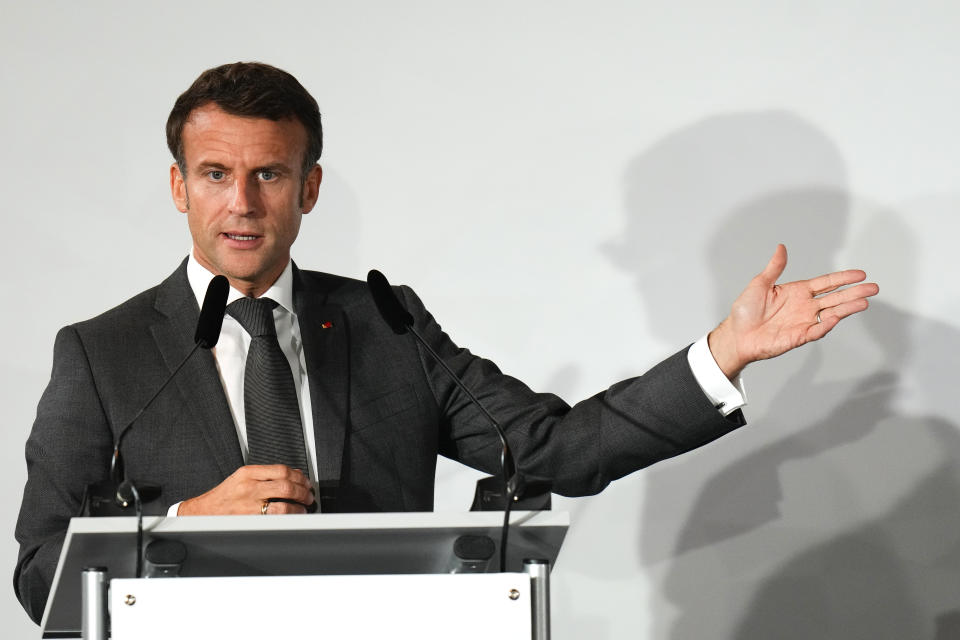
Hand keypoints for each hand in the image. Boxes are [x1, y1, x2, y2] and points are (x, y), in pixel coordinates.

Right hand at [177, 465, 313, 514]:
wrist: (202, 513)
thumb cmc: (224, 496)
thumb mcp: (243, 478)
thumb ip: (267, 475)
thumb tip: (295, 475)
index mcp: (248, 473)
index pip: (281, 470)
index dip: (299, 476)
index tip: (305, 481)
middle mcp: (248, 487)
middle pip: (285, 486)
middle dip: (303, 491)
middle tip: (308, 496)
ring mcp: (249, 505)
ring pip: (283, 504)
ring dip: (299, 506)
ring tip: (303, 507)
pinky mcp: (249, 521)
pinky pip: (274, 519)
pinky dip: (288, 518)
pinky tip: (293, 516)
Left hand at [708, 244, 878, 378]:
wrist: (737, 335)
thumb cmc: (745, 311)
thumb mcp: (759, 284)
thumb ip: (774, 268)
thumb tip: (781, 248)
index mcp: (797, 292)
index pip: (826, 283)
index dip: (843, 278)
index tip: (861, 274)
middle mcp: (805, 306)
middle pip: (835, 297)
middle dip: (854, 292)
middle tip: (873, 288)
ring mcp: (804, 321)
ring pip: (831, 313)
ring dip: (848, 309)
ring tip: (864, 302)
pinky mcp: (799, 336)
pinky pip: (816, 330)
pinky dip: (826, 325)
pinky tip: (836, 317)